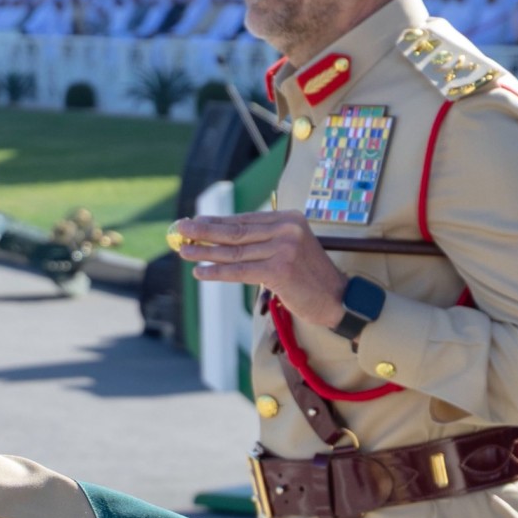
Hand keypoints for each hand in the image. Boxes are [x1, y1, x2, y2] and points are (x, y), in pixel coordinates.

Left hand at [170, 210, 351, 328]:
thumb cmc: (310, 277)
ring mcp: (283, 248)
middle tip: (180, 230)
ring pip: (234, 251)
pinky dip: (217, 272)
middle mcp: (286, 229)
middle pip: (235, 231)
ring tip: (185, 251)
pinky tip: (200, 272)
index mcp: (288, 219)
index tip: (194, 222)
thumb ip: (265, 239)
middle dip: (204, 231)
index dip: (216, 222)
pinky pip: (240, 271)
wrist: (337, 299)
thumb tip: (225, 235)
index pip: (244, 220)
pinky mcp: (279, 270)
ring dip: (205, 252)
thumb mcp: (291, 248)